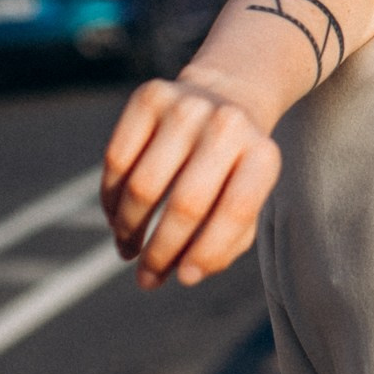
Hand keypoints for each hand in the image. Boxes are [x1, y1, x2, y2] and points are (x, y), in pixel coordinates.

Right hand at [100, 71, 281, 289]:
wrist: (228, 96)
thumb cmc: (235, 166)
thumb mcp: (248, 198)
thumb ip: (227, 242)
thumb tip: (186, 273)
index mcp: (263, 154)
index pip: (235, 211)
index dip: (207, 252)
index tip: (184, 278)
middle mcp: (227, 126)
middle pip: (186, 204)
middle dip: (161, 252)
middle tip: (148, 277)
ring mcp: (186, 107)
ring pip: (142, 187)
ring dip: (129, 230)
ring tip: (129, 248)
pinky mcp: (149, 96)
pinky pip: (115, 161)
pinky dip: (110, 199)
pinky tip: (116, 216)